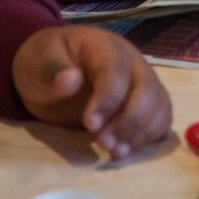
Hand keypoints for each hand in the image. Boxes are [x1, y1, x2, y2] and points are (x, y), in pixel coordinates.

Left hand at [13, 26, 172, 159]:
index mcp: (104, 46)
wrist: (52, 68)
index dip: (108, 99)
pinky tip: (124, 150)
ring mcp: (142, 82)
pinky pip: (160, 119)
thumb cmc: (45, 62)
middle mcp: (131, 62)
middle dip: (129, 120)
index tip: (91, 125)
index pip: (117, 70)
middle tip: (103, 143)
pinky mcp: (145, 103)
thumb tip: (70, 80)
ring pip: (159, 106)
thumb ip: (52, 70)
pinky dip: (148, 137)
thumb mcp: (37, 61)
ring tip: (114, 152)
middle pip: (147, 89)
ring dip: (141, 132)